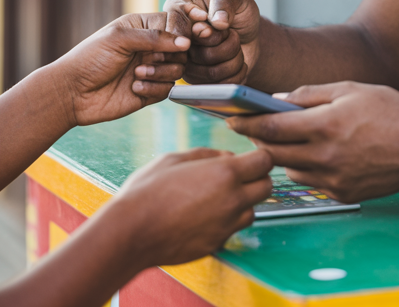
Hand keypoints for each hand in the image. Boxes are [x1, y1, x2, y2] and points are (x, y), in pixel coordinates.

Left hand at [53, 13, 190, 126]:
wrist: (72, 92)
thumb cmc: (90, 58)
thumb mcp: (120, 38)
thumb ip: (154, 37)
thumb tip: (185, 42)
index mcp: (142, 27)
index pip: (175, 24)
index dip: (182, 32)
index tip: (183, 41)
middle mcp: (149, 47)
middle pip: (181, 49)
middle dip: (168, 56)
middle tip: (149, 60)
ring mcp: (150, 69)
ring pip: (177, 70)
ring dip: (160, 73)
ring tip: (137, 74)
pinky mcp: (150, 91)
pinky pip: (167, 89)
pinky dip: (154, 88)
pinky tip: (134, 88)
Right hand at [112, 148, 272, 266]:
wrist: (131, 232)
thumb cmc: (148, 191)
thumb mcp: (175, 159)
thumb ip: (207, 155)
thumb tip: (227, 156)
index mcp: (225, 173)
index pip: (265, 161)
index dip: (259, 157)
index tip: (249, 157)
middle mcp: (232, 200)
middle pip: (267, 187)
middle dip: (257, 179)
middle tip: (237, 176)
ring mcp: (226, 225)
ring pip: (252, 211)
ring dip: (243, 202)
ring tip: (217, 197)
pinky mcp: (217, 244)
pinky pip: (232, 229)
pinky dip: (226, 221)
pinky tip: (204, 215)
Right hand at [163, 0, 262, 84]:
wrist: (247, 33)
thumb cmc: (236, 9)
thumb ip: (225, 2)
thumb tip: (218, 22)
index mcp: (178, 8)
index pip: (177, 23)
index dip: (200, 29)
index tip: (220, 25)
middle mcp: (176, 36)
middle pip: (194, 52)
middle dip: (224, 43)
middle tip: (232, 32)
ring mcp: (184, 60)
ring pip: (209, 71)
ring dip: (233, 58)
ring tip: (235, 45)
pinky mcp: (195, 78)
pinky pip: (217, 85)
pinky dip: (236, 73)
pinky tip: (237, 60)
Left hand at [227, 82, 398, 203]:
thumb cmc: (391, 111)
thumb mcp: (349, 89)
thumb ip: (310, 94)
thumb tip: (278, 100)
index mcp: (325, 125)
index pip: (271, 128)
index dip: (247, 124)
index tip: (234, 120)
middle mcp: (326, 156)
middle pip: (274, 153)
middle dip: (258, 142)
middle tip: (251, 131)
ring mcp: (334, 179)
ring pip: (291, 171)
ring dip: (282, 157)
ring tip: (285, 142)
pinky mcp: (343, 194)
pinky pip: (313, 182)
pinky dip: (307, 169)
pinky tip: (315, 156)